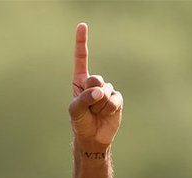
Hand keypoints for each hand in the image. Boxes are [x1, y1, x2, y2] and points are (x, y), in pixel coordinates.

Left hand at [68, 22, 122, 150]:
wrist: (93, 138)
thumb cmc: (80, 123)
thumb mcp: (75, 111)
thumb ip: (83, 98)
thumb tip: (100, 91)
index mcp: (80, 82)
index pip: (81, 59)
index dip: (82, 43)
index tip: (82, 26)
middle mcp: (94, 83)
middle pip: (95, 79)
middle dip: (91, 94)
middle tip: (89, 106)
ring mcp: (107, 90)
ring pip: (105, 92)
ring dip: (99, 106)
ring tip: (96, 113)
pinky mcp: (117, 99)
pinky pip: (113, 100)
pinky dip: (108, 109)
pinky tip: (106, 114)